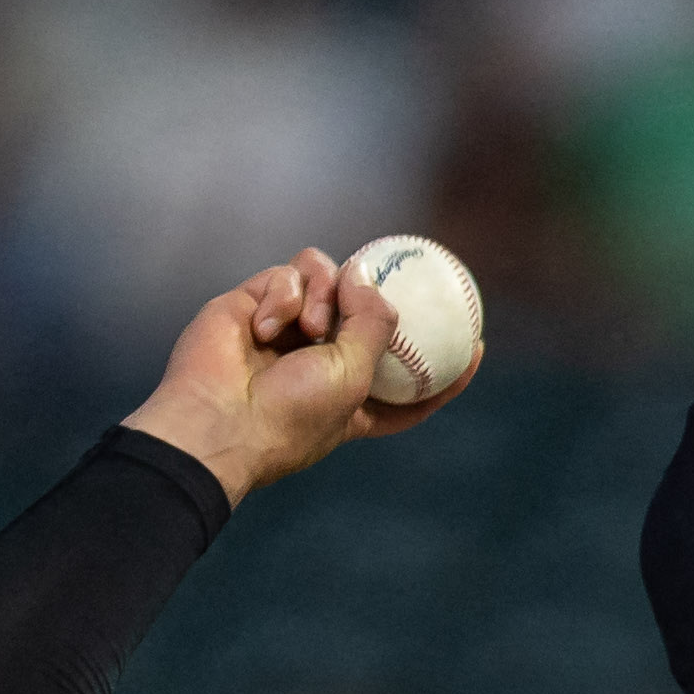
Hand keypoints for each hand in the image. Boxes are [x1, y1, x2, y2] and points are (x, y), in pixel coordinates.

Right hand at [120, 250, 460, 506]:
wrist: (215, 418)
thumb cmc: (288, 414)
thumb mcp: (354, 377)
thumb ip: (376, 323)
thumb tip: (369, 276)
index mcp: (352, 400)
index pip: (408, 383)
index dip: (443, 368)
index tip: (478, 346)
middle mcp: (321, 362)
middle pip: (366, 313)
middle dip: (375, 300)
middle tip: (379, 288)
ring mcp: (287, 331)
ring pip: (328, 278)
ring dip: (325, 294)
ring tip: (310, 327)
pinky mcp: (254, 304)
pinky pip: (287, 276)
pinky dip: (284, 295)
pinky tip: (268, 326)